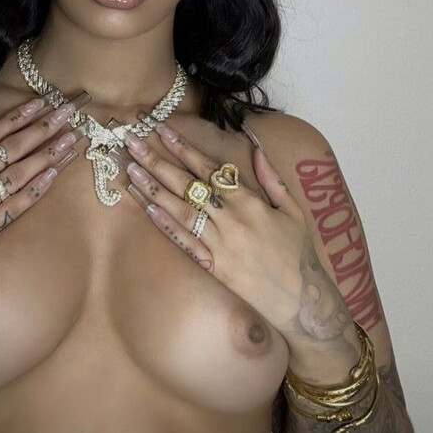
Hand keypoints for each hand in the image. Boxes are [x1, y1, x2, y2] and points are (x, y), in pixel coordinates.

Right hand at [0, 90, 89, 321]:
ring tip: (73, 137)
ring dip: (49, 153)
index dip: (18, 116)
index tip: (41, 101)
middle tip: (70, 110)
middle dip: (44, 126)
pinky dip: (37, 188)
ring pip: (22, 173)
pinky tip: (55, 174)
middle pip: (14, 148)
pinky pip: (17, 205)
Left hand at [113, 117, 345, 338]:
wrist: (302, 301)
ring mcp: (219, 245)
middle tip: (133, 142)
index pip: (209, 168)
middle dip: (158, 161)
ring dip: (153, 188)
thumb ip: (272, 178)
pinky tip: (147, 208)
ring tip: (131, 169)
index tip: (163, 131)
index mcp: (250, 202)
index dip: (185, 148)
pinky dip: (165, 225)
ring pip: (180, 210)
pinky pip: (185, 242)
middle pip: (187, 185)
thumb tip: (256, 146)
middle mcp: (231, 220)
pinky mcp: (213, 267)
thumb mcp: (292, 210)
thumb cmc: (298, 253)